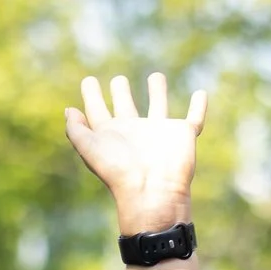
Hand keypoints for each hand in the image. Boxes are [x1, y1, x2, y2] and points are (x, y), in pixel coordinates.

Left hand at [65, 73, 206, 231]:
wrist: (152, 193)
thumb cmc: (119, 172)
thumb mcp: (90, 149)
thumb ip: (76, 130)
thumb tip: (69, 111)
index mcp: (111, 135)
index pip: (98, 112)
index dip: (91, 96)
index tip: (88, 80)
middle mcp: (134, 132)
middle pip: (126, 108)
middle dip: (121, 93)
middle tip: (118, 80)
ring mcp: (159, 133)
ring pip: (158, 106)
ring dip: (158, 92)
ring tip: (155, 76)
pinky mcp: (183, 134)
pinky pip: (194, 118)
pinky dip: (199, 107)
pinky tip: (201, 95)